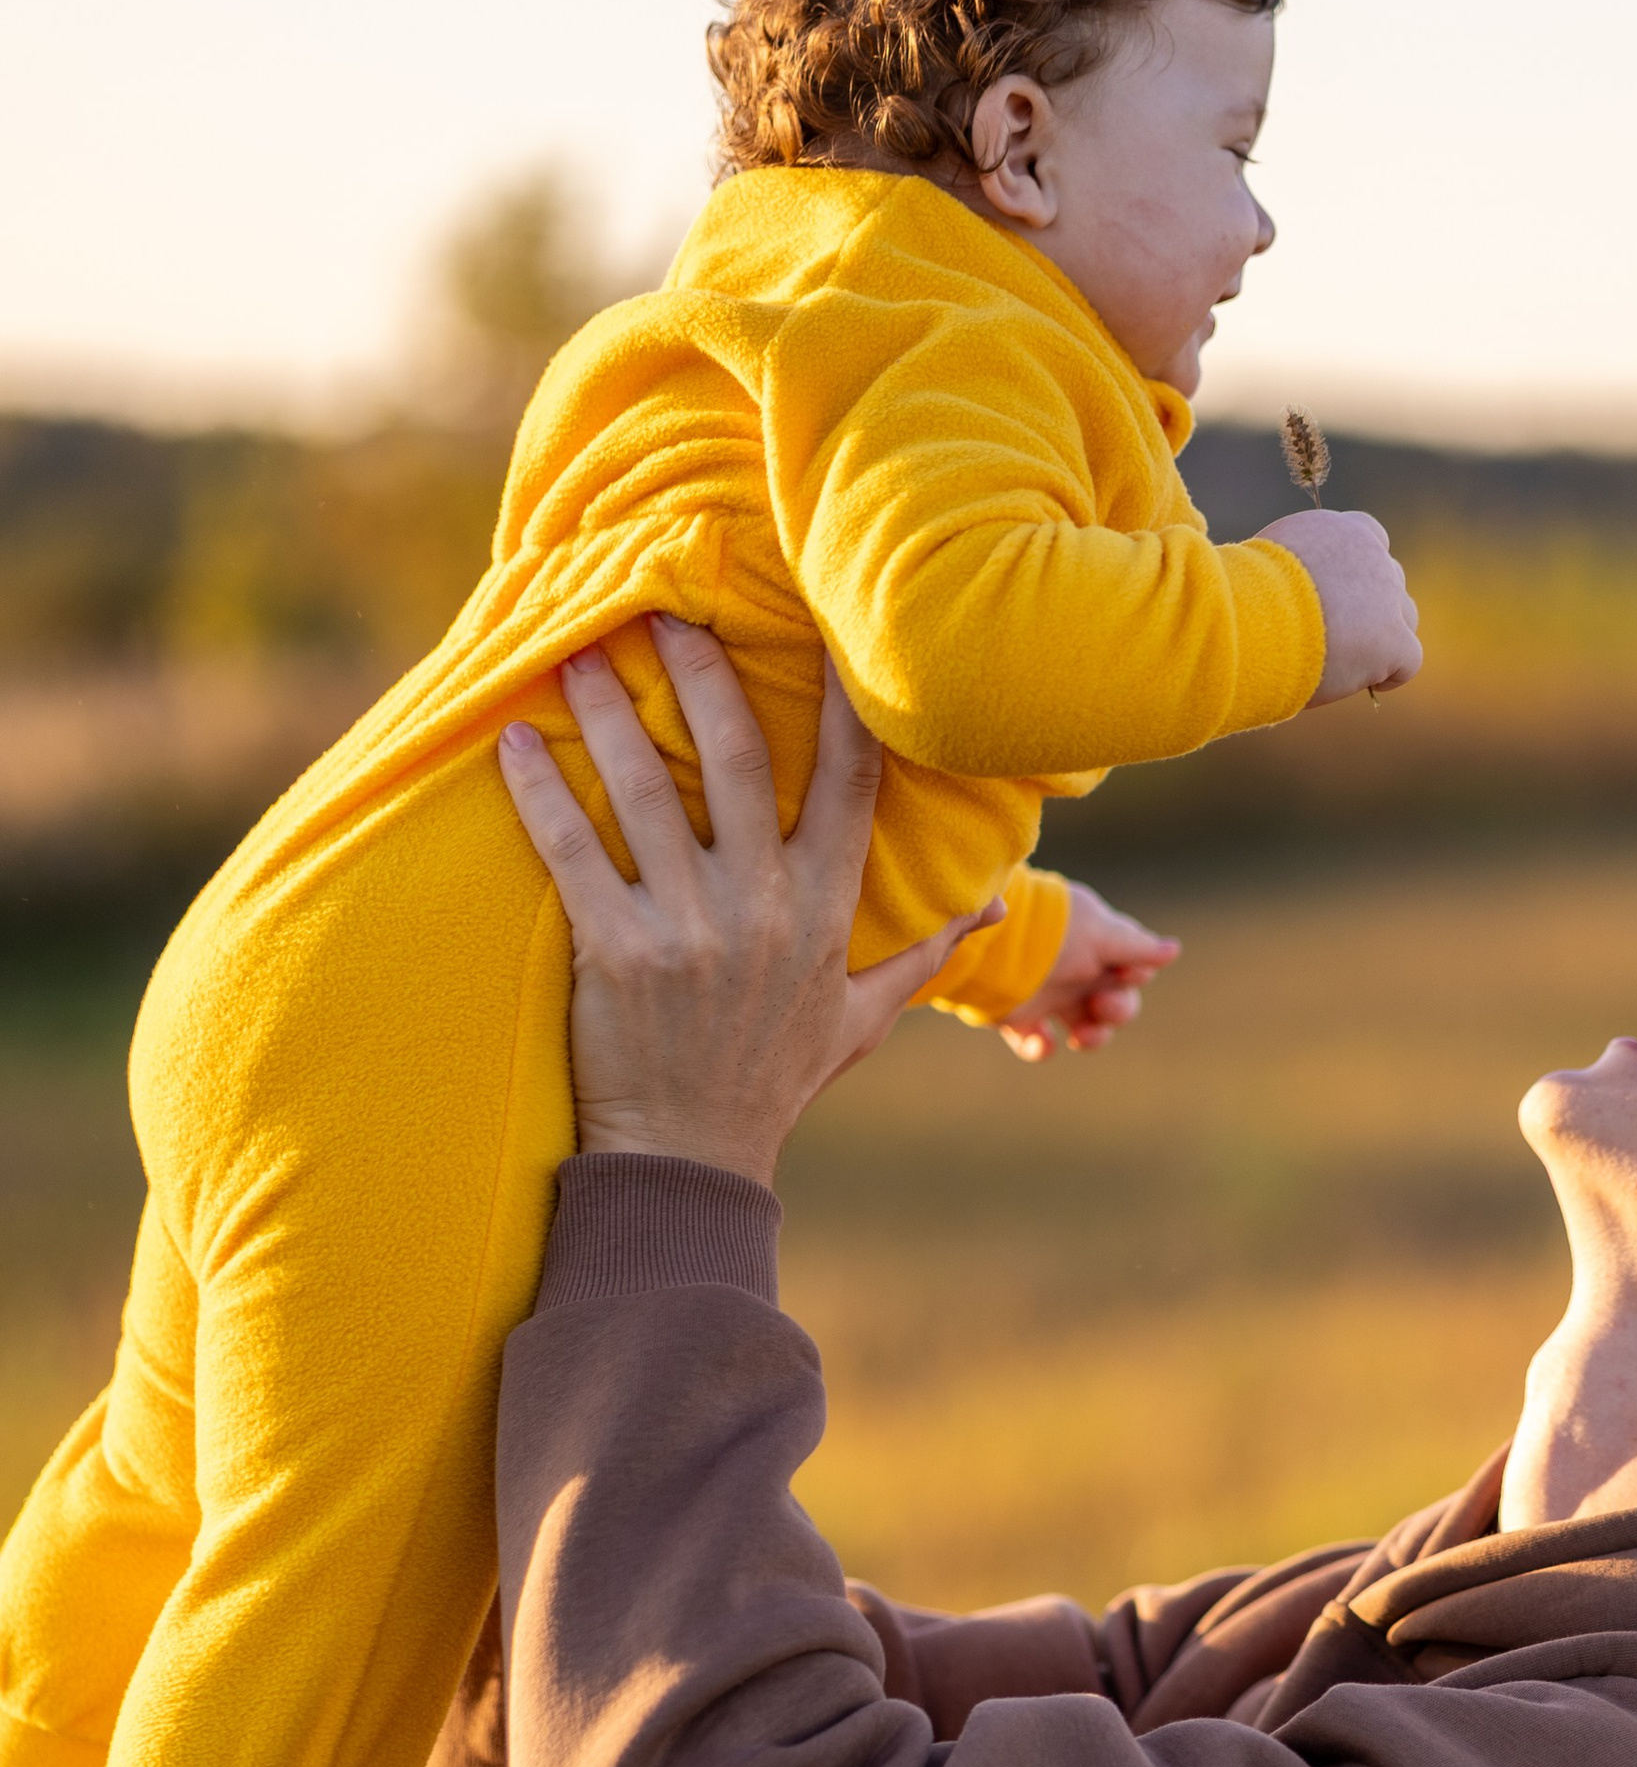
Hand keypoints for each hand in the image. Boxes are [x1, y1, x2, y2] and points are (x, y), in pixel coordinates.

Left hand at [496, 618, 997, 1185]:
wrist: (689, 1157)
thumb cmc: (774, 1081)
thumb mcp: (860, 1018)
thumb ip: (922, 955)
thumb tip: (992, 908)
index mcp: (824, 911)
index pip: (847, 784)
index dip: (841, 701)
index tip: (825, 628)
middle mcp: (763, 906)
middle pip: (735, 757)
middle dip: (700, 673)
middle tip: (664, 609)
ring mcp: (688, 926)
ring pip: (646, 790)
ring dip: (608, 713)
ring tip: (572, 654)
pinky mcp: (616, 951)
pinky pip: (574, 851)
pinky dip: (541, 793)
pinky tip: (514, 745)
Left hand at [996, 881, 1181, 1061]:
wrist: (990, 946)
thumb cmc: (1053, 934)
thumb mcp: (1102, 935)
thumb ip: (1138, 948)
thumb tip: (1174, 950)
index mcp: (1097, 943)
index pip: (1132, 966)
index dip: (1134, 977)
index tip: (1124, 975)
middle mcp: (1075, 970)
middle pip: (1115, 1003)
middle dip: (1118, 1012)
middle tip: (1101, 1006)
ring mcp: (1047, 994)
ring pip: (1084, 1027)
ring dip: (1092, 1037)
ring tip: (1078, 1036)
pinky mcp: (1017, 1016)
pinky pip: (1038, 1042)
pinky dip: (1041, 1048)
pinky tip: (1039, 1042)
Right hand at [1257, 509, 1422, 702]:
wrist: (1252, 618)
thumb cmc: (1242, 600)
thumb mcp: (1264, 570)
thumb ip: (1289, 574)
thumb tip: (1287, 600)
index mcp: (1337, 530)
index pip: (1368, 537)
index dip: (1358, 568)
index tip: (1339, 590)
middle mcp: (1369, 554)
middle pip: (1388, 578)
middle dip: (1371, 603)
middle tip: (1340, 631)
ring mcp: (1386, 597)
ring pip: (1404, 616)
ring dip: (1385, 636)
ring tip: (1352, 659)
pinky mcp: (1392, 640)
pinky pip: (1409, 660)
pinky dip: (1392, 673)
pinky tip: (1369, 682)